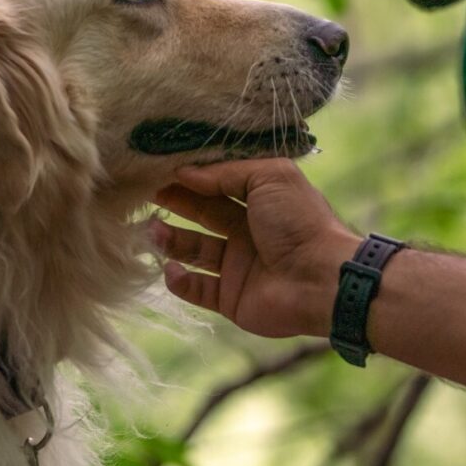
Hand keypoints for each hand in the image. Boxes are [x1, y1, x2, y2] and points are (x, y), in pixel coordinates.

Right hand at [150, 158, 361, 338]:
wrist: (320, 280)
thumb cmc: (300, 222)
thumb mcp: (269, 177)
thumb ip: (226, 173)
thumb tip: (186, 172)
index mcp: (260, 201)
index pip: (218, 184)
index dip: (191, 176)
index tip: (160, 168)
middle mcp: (248, 231)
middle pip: (202, 214)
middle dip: (175, 203)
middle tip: (145, 194)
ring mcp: (238, 266)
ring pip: (195, 250)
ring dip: (171, 240)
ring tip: (151, 231)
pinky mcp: (231, 298)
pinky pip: (198, 289)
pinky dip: (180, 281)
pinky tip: (171, 269)